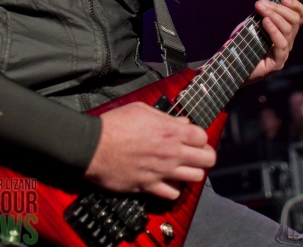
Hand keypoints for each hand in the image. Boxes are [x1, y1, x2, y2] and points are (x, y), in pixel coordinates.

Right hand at [84, 101, 215, 199]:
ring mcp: (163, 172)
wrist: (94, 146)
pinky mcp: (150, 187)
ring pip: (196, 177)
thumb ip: (166, 117)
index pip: (203, 137)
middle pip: (207, 159)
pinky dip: (174, 188)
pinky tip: (167, 180)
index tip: (191, 136)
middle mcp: (172, 153)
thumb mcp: (141, 109)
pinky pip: (173, 194)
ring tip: (183, 166)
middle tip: (195, 152)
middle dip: (205, 154)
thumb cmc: (116, 123)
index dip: (199, 136)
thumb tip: (182, 123)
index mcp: (171, 131)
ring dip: (192, 171)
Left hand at [246, 0, 302, 82]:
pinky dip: (273, 30)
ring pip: (288, 30)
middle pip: (294, 20)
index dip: (296, 5)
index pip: (300, 16)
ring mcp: (284, 53)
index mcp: (285, 31)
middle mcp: (288, 41)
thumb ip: (264, 8)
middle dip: (278, 8)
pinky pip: (281, 44)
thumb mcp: (252, 22)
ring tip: (260, 8)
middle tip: (260, 3)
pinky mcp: (277, 62)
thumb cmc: (243, 44)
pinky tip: (265, 22)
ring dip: (274, 15)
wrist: (230, 67)